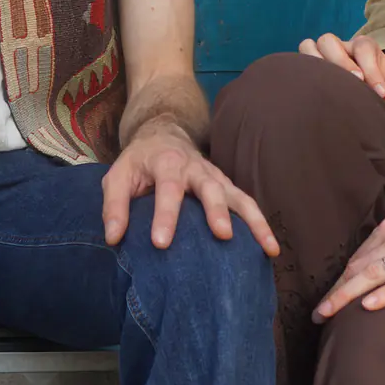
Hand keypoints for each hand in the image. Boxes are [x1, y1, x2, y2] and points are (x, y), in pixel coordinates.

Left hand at [101, 120, 278, 256]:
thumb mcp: (117, 176)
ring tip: (267, 246)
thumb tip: (114, 238)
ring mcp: (216, 177)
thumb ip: (114, 205)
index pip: (167, 190)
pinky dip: (261, 224)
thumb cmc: (139, 162)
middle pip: (210, 188)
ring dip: (254, 220)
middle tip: (223, 235)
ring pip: (238, 196)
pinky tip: (270, 248)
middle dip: (217, 210)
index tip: (161, 243)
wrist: (163, 135)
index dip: (165, 216)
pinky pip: (247, 204)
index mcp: (167, 164)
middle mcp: (196, 169)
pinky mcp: (227, 187)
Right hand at [298, 33, 384, 103]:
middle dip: (341, 61)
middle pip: (329, 41)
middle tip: (355, 81)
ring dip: (316, 61)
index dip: (372, 70)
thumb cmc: (381, 83)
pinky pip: (298, 59)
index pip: (363, 48)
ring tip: (328, 83)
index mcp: (363, 45)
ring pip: (308, 45)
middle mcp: (340, 45)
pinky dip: (304, 69)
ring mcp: (321, 53)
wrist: (369, 83)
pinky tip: (316, 87)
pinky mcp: (310, 64)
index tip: (380, 93)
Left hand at [312, 209, 384, 320]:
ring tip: (330, 313)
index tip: (325, 298)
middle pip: (359, 268)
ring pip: (373, 275)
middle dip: (336, 291)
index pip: (357, 258)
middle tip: (318, 314)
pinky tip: (369, 306)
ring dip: (348, 295)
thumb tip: (371, 267)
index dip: (339, 280)